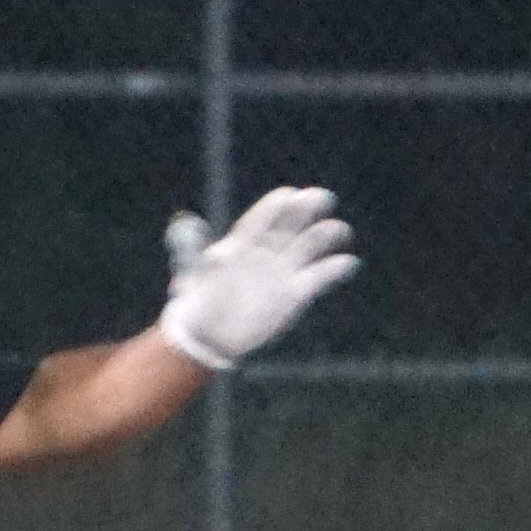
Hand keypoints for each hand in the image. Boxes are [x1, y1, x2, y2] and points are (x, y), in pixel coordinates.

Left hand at [157, 188, 354, 366]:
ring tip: (339, 230)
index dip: (276, 206)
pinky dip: (335, 269)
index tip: (290, 195)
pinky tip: (348, 263)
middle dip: (307, 209)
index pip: (263, 217)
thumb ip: (189, 249)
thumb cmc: (199, 299)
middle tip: (321, 197)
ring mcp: (283, 271)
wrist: (211, 336)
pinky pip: (319, 277)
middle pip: (291, 224)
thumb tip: (182, 223)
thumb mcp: (192, 273)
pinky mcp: (295, 293)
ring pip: (310, 246)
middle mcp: (267, 251)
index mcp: (242, 242)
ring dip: (325, 235)